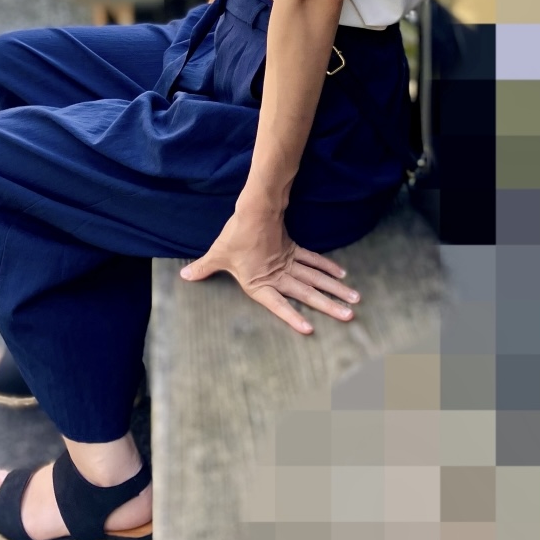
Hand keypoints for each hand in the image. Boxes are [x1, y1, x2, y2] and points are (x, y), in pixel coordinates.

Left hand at [178, 207, 360, 334]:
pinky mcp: (294, 250)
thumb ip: (203, 268)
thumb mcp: (218, 254)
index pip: (278, 304)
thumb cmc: (235, 235)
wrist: (254, 209)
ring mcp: (289, 263)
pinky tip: (342, 276)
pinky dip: (327, 268)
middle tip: (349, 316)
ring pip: (316, 278)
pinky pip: (314, 261)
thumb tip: (184, 276)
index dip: (292, 317)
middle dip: (329, 305)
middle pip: (307, 293)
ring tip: (354, 300)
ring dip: (335, 289)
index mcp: (259, 282)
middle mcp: (278, 275)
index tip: (310, 330)